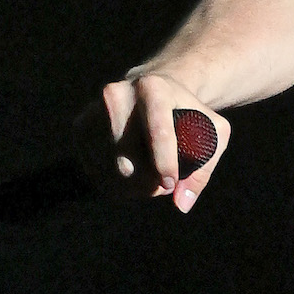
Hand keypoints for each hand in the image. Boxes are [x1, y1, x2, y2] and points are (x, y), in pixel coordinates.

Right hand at [100, 72, 230, 212]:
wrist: (155, 88)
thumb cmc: (189, 113)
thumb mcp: (213, 131)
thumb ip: (204, 167)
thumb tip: (182, 204)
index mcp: (154, 88)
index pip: (158, 132)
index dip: (164, 163)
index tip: (170, 184)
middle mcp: (119, 94)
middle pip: (128, 159)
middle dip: (147, 182)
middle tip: (164, 185)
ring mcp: (95, 110)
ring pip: (109, 168)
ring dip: (130, 186)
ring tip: (150, 179)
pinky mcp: (81, 126)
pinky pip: (93, 169)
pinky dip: (111, 182)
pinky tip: (130, 176)